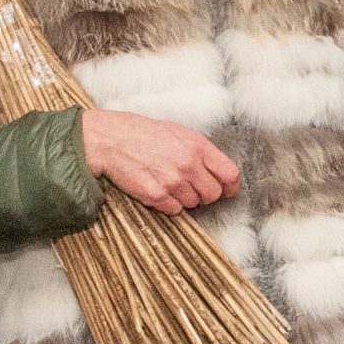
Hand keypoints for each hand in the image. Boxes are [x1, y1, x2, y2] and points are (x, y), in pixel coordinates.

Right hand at [80, 110, 238, 214]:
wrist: (112, 140)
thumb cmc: (145, 134)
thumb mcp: (180, 133)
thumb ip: (202, 152)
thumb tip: (219, 172)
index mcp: (198, 146)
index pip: (230, 175)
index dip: (231, 187)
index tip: (227, 190)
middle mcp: (188, 165)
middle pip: (214, 194)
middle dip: (205, 194)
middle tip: (192, 187)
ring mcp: (172, 181)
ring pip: (194, 204)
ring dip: (185, 198)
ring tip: (169, 183)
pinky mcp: (156, 195)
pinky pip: (174, 210)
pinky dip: (169, 204)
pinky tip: (159, 189)